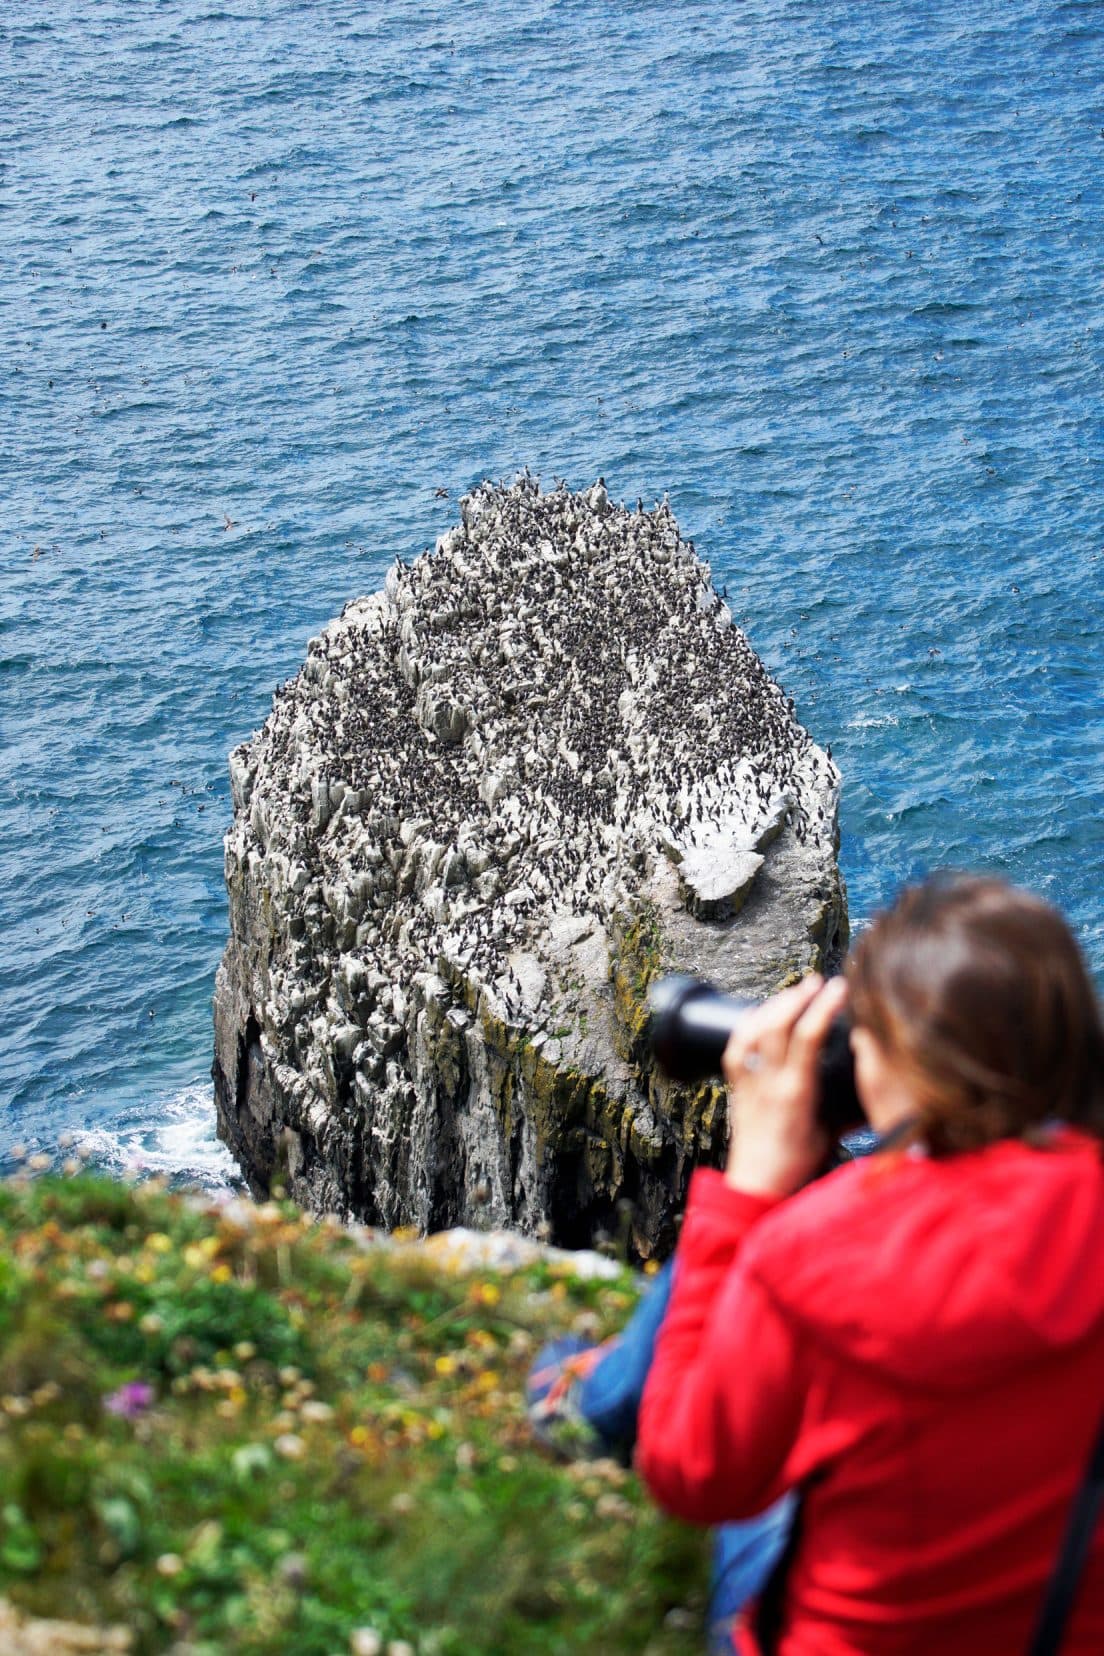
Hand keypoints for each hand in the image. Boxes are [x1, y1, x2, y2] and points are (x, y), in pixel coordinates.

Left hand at [722, 975, 849, 1197]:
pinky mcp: (737, 1088)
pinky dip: (747, 1025)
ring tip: (795, 990)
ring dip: (775, 1005)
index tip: (840, 989)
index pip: (808, 1038)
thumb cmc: (796, 1166)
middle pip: (779, 1026)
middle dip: (799, 997)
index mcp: (797, 1093)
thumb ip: (846, 1110)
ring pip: (755, 1031)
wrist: (756, 1185)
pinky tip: (759, 1013)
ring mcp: (750, 1083)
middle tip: (818, 981)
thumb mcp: (829, 1135)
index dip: (823, 1008)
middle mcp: (770, 1083)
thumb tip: (874, 1091)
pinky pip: (735, 1048)